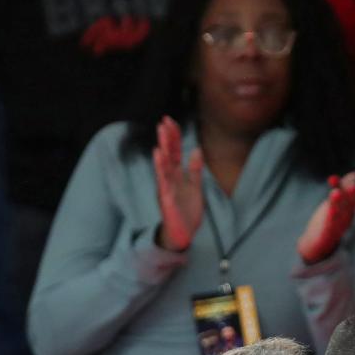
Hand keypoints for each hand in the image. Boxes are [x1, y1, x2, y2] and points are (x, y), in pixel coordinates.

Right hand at [153, 115, 202, 250]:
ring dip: (163, 147)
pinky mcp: (166, 198)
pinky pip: (163, 181)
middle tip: (165, 120)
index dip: (174, 136)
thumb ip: (195, 170)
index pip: (174, 152)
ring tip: (161, 132)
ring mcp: (167, 188)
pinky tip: (158, 155)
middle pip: (168, 155)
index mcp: (177, 176)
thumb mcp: (195, 187)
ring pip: (163, 165)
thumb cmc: (186, 211)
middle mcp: (170, 179)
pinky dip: (160, 167)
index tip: (170, 120)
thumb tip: (196, 149)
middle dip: (167, 138)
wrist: (183, 235)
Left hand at [297, 172, 354, 263]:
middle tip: (349, 184)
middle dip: (349, 195)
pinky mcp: (327, 235)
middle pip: (348, 206)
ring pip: (338, 215)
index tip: (352, 178)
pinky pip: (329, 227)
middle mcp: (346, 220)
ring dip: (337, 204)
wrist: (318, 242)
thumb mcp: (336, 202)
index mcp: (350, 212)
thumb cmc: (329, 219)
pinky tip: (329, 209)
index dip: (352, 189)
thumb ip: (343, 188)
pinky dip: (330, 218)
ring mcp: (337, 228)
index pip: (353, 199)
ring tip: (335, 192)